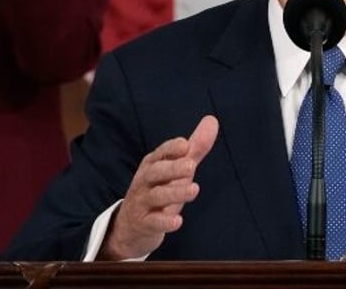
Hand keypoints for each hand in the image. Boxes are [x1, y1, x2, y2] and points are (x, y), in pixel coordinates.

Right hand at [99, 115, 219, 260]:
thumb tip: (212, 120)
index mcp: (153, 164)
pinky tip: (178, 221)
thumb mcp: (176, 168)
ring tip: (194, 189)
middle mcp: (145, 181)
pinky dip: (164, 222)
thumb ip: (195, 147)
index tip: (185, 145)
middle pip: (156, 172)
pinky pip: (152, 222)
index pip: (160, 153)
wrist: (133, 225)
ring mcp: (142, 202)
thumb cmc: (160, 189)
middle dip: (172, 168)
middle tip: (192, 166)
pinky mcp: (143, 223)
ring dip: (174, 193)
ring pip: (156, 196)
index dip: (171, 149)